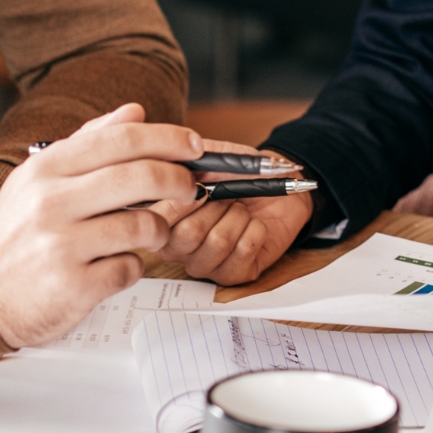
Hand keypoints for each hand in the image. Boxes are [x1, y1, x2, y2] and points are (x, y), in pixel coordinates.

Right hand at [0, 104, 207, 347]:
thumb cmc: (18, 231)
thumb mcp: (40, 178)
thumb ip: (88, 142)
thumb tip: (134, 111)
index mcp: (46, 169)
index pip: (120, 140)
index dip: (167, 138)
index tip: (193, 145)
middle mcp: (51, 203)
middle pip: (139, 177)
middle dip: (178, 179)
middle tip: (190, 187)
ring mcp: (61, 246)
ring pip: (143, 225)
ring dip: (159, 229)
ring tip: (149, 232)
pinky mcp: (73, 286)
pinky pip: (130, 268)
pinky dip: (134, 265)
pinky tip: (117, 264)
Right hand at [164, 145, 313, 284]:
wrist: (277, 190)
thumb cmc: (240, 175)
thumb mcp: (213, 157)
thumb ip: (188, 161)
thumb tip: (174, 165)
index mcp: (163, 218)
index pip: (155, 220)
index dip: (181, 203)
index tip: (202, 189)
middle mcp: (176, 247)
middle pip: (187, 235)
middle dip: (217, 207)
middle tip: (229, 198)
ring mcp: (201, 264)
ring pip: (217, 243)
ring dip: (239, 218)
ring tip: (242, 211)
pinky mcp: (230, 276)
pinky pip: (242, 253)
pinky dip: (256, 231)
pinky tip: (255, 227)